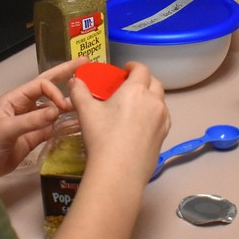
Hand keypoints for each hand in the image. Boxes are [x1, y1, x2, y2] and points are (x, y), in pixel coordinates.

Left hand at [0, 58, 85, 177]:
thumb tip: (57, 111)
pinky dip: (66, 125)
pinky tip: (79, 123)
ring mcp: (32, 121)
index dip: (55, 92)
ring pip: (54, 109)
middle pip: (49, 87)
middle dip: (65, 74)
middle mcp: (25, 106)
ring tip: (89, 100)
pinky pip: (54, 128)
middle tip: (85, 63)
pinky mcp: (35, 137)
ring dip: (69, 104)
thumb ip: (31, 120)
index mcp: (16, 98)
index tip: (63, 107)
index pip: (41, 86)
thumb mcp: (6, 129)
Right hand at [71, 62, 169, 185]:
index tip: (126, 69)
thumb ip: (79, 92)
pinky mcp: (164, 136)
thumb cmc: (102, 137)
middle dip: (144, 80)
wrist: (119, 171)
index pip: (141, 70)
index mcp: (136, 90)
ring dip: (151, 97)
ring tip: (136, 105)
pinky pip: (162, 118)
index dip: (134, 66)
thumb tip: (74, 81)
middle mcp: (153, 101)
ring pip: (160, 101)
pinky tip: (143, 123)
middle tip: (131, 85)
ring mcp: (162, 120)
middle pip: (155, 83)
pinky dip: (154, 114)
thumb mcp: (86, 111)